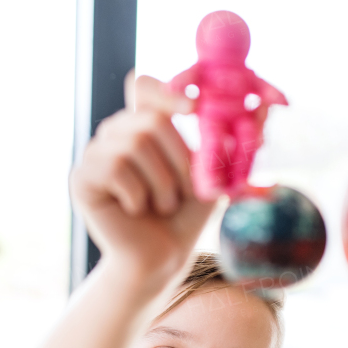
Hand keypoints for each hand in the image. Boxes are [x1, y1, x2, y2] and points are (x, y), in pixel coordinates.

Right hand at [70, 72, 214, 288]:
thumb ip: (233, 141)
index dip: (165, 91)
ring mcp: (95, 154)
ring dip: (161, 183)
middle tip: (184, 192)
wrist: (161, 259)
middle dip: (178, 160)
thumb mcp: (214, 175)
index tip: (193, 108)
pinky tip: (136, 211)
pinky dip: (137, 194)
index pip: (145, 88)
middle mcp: (116, 134)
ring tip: (162, 206)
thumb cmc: (185, 217)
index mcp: (143, 126)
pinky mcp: (81, 178)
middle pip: (149, 120)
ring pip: (134, 144)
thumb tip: (266, 106)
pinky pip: (114, 168)